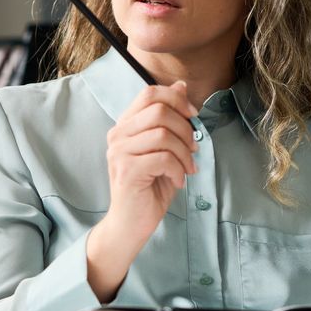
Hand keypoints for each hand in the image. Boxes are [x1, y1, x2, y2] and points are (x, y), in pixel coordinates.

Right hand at [89, 81, 195, 301]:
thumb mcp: (164, 148)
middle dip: (185, 129)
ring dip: (184, 152)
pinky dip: (178, 169)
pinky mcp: (127, 170)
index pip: (149, 93)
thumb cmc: (149, 187)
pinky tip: (177, 180)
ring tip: (187, 168)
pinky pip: (163, 157)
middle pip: (159, 110)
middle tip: (193, 149)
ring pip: (163, 133)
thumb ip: (170, 118)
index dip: (176, 99)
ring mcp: (119, 152)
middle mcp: (117, 135)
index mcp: (125, 126)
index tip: (192, 117)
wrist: (131, 224)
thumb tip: (181, 86)